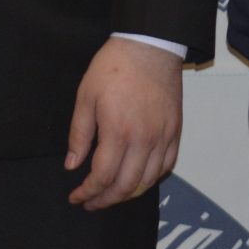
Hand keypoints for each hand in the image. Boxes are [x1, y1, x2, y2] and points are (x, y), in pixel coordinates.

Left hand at [64, 37, 181, 209]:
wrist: (149, 47)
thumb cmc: (113, 68)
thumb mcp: (86, 97)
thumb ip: (79, 135)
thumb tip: (72, 165)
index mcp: (118, 132)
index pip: (103, 176)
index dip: (88, 192)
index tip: (76, 197)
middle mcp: (144, 140)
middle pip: (126, 186)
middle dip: (106, 200)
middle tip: (91, 202)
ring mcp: (163, 137)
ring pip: (148, 181)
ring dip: (128, 194)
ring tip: (111, 194)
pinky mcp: (175, 132)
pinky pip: (166, 166)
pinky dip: (150, 179)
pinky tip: (137, 178)